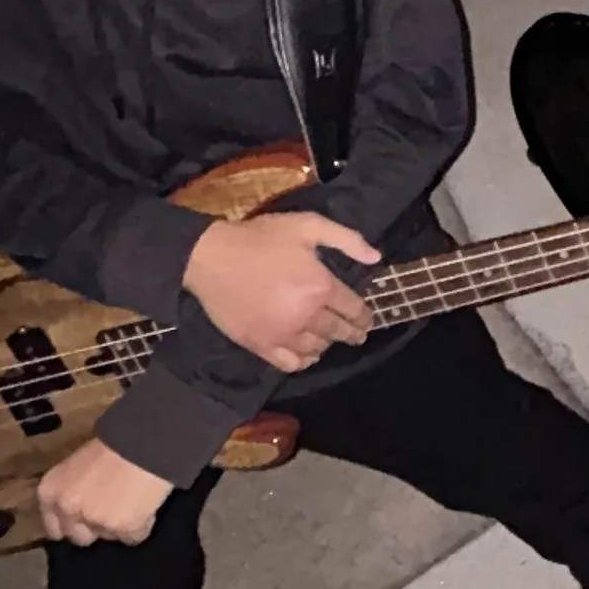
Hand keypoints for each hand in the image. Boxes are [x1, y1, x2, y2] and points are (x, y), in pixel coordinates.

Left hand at [39, 436, 175, 546]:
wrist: (143, 441)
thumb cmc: (112, 444)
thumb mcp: (78, 465)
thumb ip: (72, 489)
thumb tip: (81, 506)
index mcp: (50, 492)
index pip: (54, 528)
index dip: (72, 524)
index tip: (84, 519)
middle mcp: (67, 510)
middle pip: (79, 537)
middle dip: (95, 528)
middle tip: (111, 510)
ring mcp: (95, 521)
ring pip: (108, 537)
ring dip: (119, 526)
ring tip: (133, 501)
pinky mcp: (123, 528)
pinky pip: (133, 537)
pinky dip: (142, 525)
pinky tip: (146, 505)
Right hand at [183, 211, 377, 370]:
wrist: (212, 257)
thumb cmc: (261, 238)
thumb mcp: (308, 226)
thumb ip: (346, 240)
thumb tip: (376, 258)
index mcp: (321, 286)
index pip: (354, 309)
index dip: (365, 316)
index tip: (368, 319)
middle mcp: (306, 315)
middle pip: (339, 332)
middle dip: (353, 333)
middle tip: (358, 334)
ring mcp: (282, 334)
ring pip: (317, 348)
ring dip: (328, 344)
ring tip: (330, 339)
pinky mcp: (260, 345)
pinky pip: (290, 363)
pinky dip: (303, 361)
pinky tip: (307, 354)